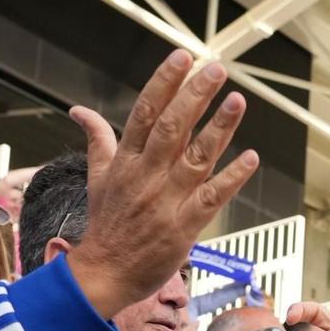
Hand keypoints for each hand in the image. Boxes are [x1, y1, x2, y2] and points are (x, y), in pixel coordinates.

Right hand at [69, 52, 257, 319]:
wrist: (104, 273)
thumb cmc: (106, 225)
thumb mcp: (97, 178)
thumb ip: (97, 140)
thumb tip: (79, 110)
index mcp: (126, 161)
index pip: (145, 112)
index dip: (164, 83)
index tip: (182, 57)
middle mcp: (146, 175)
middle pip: (172, 128)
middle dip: (194, 96)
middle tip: (215, 69)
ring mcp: (166, 200)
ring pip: (196, 157)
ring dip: (219, 128)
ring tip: (237, 101)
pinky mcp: (184, 226)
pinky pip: (212, 197)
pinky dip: (231, 178)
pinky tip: (250, 158)